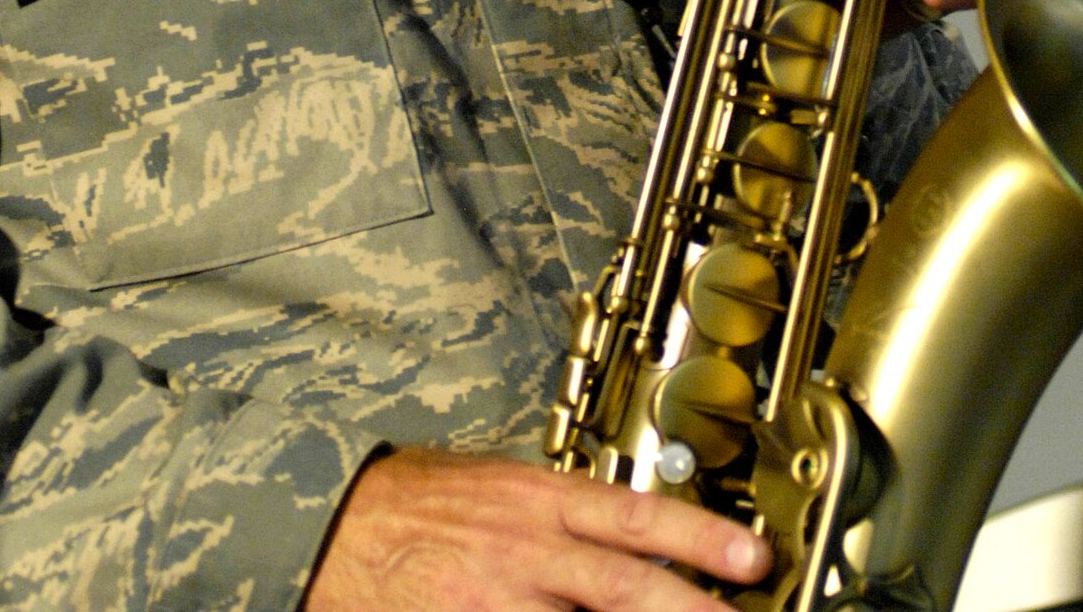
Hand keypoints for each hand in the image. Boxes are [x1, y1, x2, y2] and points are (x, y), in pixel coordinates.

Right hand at [301, 447, 769, 611]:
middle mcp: (526, 550)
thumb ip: (559, 509)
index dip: (698, 534)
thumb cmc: (413, 499)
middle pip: (628, 585)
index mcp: (534, 498)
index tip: (751, 555)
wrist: (331, 525)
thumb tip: (630, 534)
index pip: (633, 513)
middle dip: (694, 610)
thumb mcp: (494, 484)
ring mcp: (500, 602)